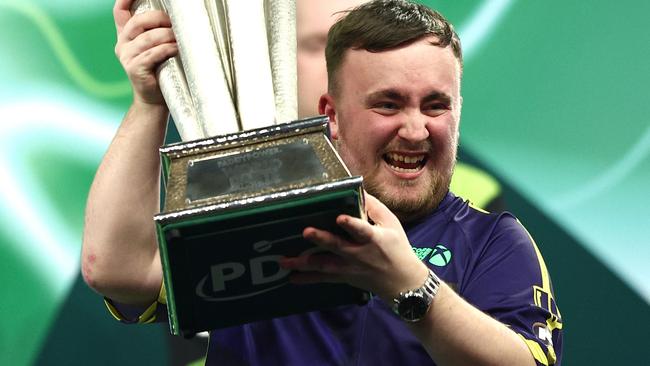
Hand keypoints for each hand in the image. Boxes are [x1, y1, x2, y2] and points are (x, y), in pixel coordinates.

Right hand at [113, 0, 177, 104]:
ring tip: (179, 39)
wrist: (153, 99)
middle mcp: (123, 43)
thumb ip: (156, 32)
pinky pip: (152, 54)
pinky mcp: (134, 68)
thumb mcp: (155, 48)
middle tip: (175, 24)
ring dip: (167, 36)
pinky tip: (176, 50)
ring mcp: (126, 56)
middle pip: (138, 21)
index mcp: (126, 35)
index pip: (120, 12)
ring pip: (148, 38)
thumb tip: (175, 17)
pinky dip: (167, 49)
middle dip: (159, 19)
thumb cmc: (159, 71)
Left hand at [280, 192, 428, 300]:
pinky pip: (324, 279)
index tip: (340, 218)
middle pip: (338, 247)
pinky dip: (308, 279)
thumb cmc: (397, 248)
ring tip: (285, 260)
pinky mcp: (344, 278)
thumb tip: (357, 189)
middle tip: (305, 232)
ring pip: (325, 266)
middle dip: (321, 240)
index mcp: (374, 239)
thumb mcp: (391, 224)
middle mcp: (359, 255)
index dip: (351, 224)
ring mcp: (350, 269)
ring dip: (304, 263)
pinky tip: (291, 278)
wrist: (402, 282)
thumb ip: (374, 207)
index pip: (362, 231)